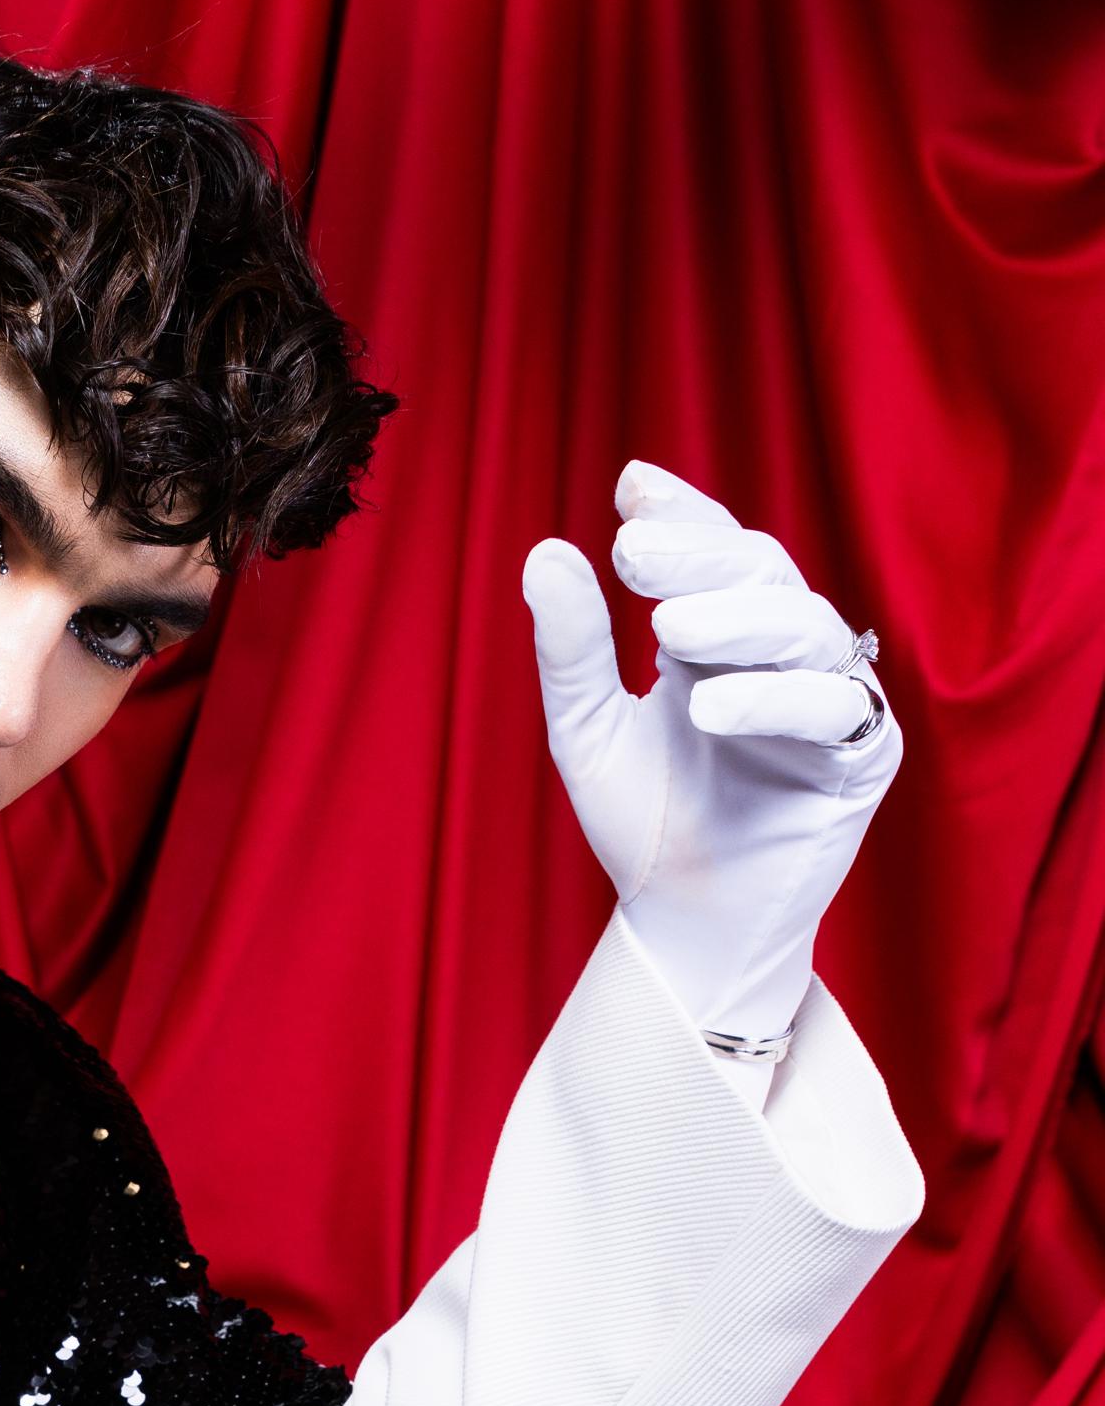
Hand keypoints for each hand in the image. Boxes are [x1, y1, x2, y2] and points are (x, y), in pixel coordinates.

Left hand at [520, 460, 901, 1046]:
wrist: (680, 918)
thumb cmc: (643, 818)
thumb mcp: (585, 727)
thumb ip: (572, 647)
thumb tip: (546, 551)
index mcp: (717, 634)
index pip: (712, 552)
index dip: (682, 515)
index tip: (632, 487)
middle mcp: (777, 654)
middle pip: (760, 573)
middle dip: (700, 555)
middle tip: (634, 550)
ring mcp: (826, 700)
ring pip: (803, 629)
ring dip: (738, 621)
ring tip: (669, 627)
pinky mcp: (860, 758)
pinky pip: (834, 711)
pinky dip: (776, 701)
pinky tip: (709, 707)